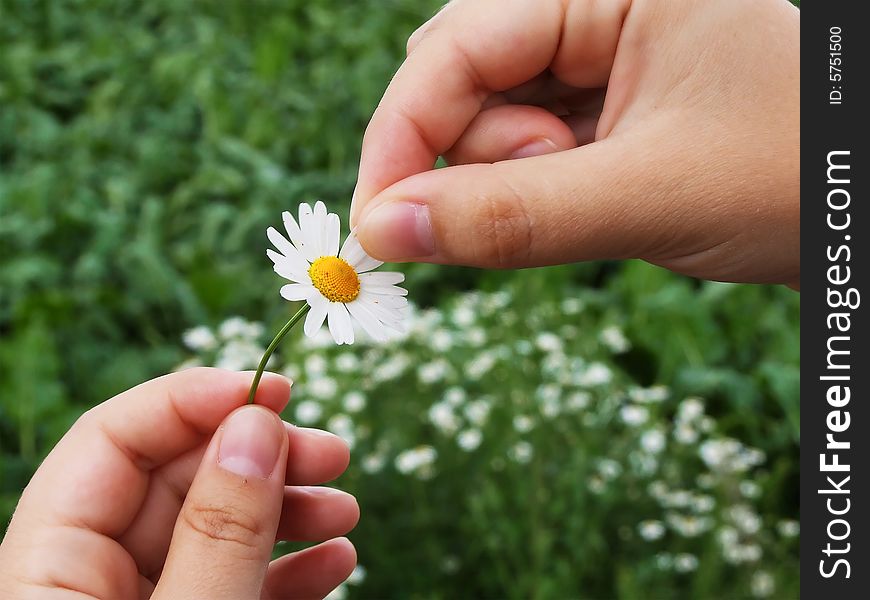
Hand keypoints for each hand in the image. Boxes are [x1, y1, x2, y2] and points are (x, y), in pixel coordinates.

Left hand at [0, 368, 358, 598]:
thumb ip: (218, 532)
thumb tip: (255, 426)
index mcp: (47, 570)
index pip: (110, 442)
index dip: (193, 400)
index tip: (274, 390)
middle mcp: (87, 581)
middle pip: (176, 481)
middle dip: (263, 458)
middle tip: (331, 453)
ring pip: (214, 532)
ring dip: (288, 512)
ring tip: (345, 510)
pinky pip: (233, 585)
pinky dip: (287, 569)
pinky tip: (334, 559)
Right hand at [352, 0, 798, 286]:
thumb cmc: (795, 176)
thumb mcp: (649, 196)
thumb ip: (512, 216)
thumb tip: (384, 232)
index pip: (456, 47)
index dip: (402, 137)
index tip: (375, 226)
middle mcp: (593, 7)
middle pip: (463, 79)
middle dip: (474, 159)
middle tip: (538, 205)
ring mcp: (598, 56)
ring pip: (491, 120)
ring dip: (514, 179)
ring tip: (602, 199)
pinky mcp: (602, 105)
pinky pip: (529, 147)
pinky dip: (536, 189)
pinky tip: (595, 198)